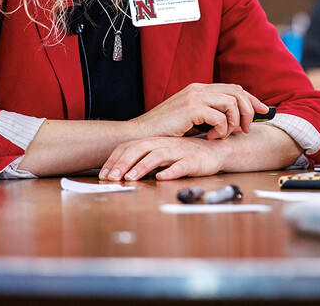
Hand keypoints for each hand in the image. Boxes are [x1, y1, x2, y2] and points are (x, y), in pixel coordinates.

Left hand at [99, 136, 226, 180]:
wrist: (216, 151)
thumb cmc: (187, 154)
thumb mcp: (163, 154)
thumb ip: (145, 160)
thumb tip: (121, 173)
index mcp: (155, 141)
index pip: (130, 147)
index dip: (115, 160)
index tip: (103, 174)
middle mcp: (165, 144)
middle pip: (140, 149)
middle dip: (123, 164)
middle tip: (111, 178)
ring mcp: (179, 151)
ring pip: (158, 156)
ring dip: (142, 166)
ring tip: (131, 178)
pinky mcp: (194, 160)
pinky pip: (181, 165)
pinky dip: (171, 171)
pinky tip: (162, 178)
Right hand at [130, 83, 268, 140]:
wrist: (140, 135)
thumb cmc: (165, 131)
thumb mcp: (191, 120)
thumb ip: (209, 115)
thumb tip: (232, 122)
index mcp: (199, 89)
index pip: (234, 88)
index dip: (251, 99)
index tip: (263, 111)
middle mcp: (199, 89)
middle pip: (237, 92)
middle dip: (249, 110)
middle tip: (247, 129)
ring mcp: (194, 97)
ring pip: (232, 103)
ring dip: (235, 121)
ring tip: (227, 135)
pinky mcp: (191, 108)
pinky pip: (220, 116)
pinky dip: (221, 129)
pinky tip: (212, 137)